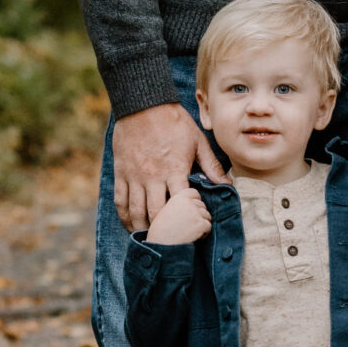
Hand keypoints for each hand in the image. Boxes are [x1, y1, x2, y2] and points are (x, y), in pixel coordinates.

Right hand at [111, 102, 223, 231]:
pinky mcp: (121, 172)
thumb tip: (228, 186)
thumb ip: (212, 166)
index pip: (181, 203)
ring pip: (136, 211)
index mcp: (175, 169)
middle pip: (156, 213)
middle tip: (171, 243)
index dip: (188, 219)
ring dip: (143, 229)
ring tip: (151, 239)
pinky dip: (124, 216)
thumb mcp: (198, 141)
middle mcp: (153, 176)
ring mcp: (134, 176)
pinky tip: (131, 224)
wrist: (143, 104)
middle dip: (164, 231)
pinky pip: (120, 200)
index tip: (194, 229)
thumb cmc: (174, 122)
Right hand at [146, 186, 211, 246]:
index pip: (193, 192)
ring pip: (207, 215)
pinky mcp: (201, 223)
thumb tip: (193, 204)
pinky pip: (208, 226)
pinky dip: (203, 233)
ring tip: (189, 231)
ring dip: (201, 224)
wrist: (161, 246)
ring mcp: (195, 212)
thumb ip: (178, 204)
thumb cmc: (161, 232)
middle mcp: (187, 202)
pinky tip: (192, 236)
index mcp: (177, 197)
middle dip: (198, 215)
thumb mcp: (166, 211)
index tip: (190, 211)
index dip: (194, 201)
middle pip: (202, 205)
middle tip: (187, 225)